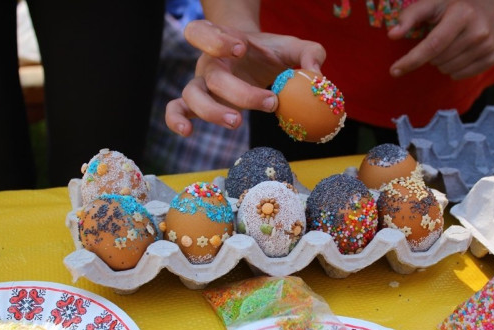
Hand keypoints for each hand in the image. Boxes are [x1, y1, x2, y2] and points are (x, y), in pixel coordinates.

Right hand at [165, 20, 325, 135]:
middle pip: (211, 75)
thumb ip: (310, 53)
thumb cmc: (270, 53)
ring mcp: (200, 83)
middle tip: (270, 102)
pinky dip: (176, 120)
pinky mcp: (196, 103)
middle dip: (239, 91)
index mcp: (224, 42)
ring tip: (237, 122)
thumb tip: (317, 74)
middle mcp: (208, 62)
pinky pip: (176, 109)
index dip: (217, 40)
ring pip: (191, 95)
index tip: (242, 49)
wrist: (252, 58)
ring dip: (212, 111)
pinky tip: (187, 133)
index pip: (204, 32)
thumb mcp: (291, 48)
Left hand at [388, 0, 493, 79]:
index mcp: (462, 15)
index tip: (394, 71)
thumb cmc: (453, 4)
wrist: (492, 4)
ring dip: (440, 62)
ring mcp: (487, 47)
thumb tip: (392, 35)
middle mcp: (478, 32)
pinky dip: (452, 68)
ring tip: (450, 44)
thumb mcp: (432, 3)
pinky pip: (459, 76)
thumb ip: (410, 16)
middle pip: (437, 60)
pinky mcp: (491, 59)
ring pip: (447, 70)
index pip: (433, 45)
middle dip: (429, 54)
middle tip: (438, 38)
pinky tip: (459, 52)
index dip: (411, 60)